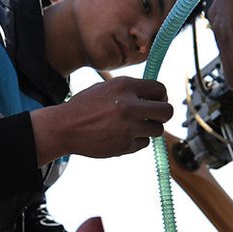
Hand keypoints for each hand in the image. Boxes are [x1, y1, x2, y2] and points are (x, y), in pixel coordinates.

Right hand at [29, 76, 172, 163]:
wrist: (65, 128)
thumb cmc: (85, 107)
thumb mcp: (106, 88)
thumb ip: (130, 90)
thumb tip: (156, 95)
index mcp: (125, 86)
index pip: (160, 89)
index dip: (162, 96)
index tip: (157, 102)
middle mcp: (129, 105)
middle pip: (167, 111)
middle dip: (164, 114)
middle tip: (155, 117)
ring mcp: (128, 127)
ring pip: (157, 129)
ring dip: (149, 129)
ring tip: (134, 127)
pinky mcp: (125, 145)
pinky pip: (144, 143)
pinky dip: (136, 141)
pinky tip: (121, 136)